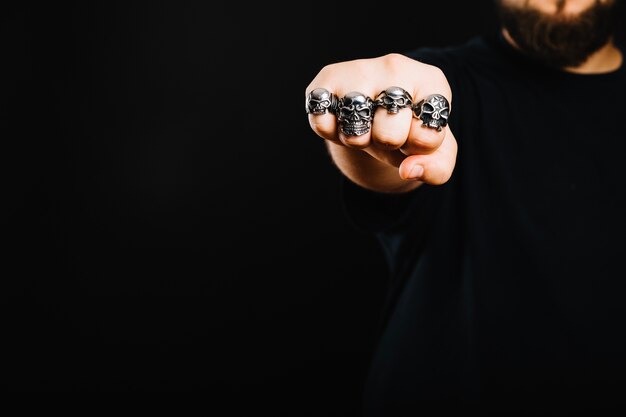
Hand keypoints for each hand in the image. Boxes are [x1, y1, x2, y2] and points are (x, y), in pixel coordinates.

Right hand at [306, 53, 456, 185]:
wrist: (375, 108)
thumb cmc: (408, 130)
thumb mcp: (434, 152)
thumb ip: (436, 169)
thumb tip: (409, 170)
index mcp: (431, 81)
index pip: (426, 137)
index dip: (416, 148)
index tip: (414, 132)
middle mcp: (397, 67)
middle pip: (389, 135)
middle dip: (386, 145)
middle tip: (387, 131)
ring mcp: (360, 69)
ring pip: (354, 128)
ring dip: (357, 140)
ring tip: (365, 126)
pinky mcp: (328, 77)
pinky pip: (323, 123)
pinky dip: (330, 133)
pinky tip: (343, 119)